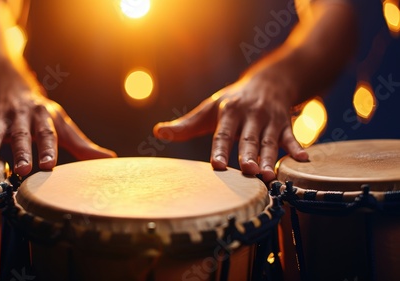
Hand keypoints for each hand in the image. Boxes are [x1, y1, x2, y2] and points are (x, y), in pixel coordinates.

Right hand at [0, 66, 115, 175]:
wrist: (11, 85)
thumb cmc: (42, 113)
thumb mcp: (62, 124)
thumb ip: (83, 145)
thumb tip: (110, 159)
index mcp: (45, 116)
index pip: (49, 134)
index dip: (49, 148)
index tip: (49, 164)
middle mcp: (25, 116)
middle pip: (23, 134)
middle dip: (22, 151)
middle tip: (22, 169)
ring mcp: (5, 117)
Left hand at [153, 70, 307, 181]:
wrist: (270, 80)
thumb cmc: (233, 101)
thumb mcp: (209, 109)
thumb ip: (186, 125)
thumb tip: (157, 132)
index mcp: (228, 111)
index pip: (223, 133)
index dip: (220, 149)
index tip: (218, 166)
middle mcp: (250, 114)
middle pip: (248, 138)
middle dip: (249, 155)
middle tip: (249, 173)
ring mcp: (269, 119)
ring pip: (269, 141)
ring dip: (270, 158)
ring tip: (269, 177)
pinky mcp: (285, 124)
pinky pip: (291, 137)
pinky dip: (298, 148)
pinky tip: (303, 161)